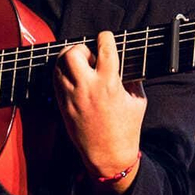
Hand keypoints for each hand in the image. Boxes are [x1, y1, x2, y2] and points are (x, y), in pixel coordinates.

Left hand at [53, 31, 145, 193]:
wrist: (108, 156)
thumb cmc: (127, 129)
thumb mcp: (138, 100)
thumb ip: (132, 78)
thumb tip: (126, 63)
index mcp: (109, 83)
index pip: (104, 48)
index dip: (106, 38)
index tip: (107, 38)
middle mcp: (87, 87)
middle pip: (73, 52)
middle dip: (81, 48)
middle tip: (89, 56)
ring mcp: (71, 96)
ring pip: (59, 64)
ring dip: (69, 59)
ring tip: (81, 66)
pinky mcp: (62, 104)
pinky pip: (55, 79)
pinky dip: (62, 72)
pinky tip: (74, 77)